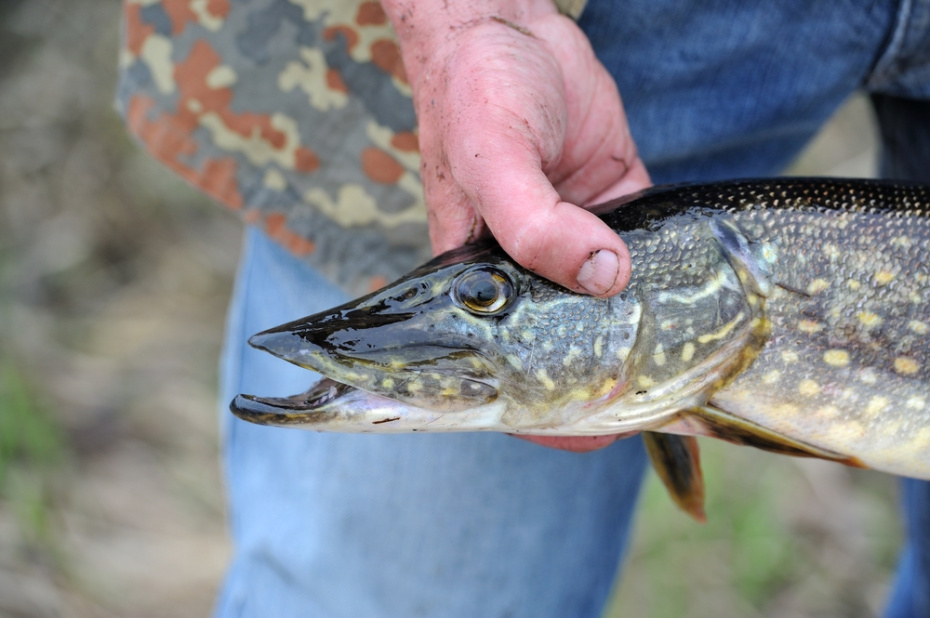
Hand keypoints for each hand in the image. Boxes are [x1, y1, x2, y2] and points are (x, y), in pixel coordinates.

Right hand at [382, 1, 649, 450]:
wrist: (505, 25)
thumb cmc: (475, 94)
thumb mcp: (494, 160)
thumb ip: (537, 223)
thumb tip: (604, 276)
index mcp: (485, 278)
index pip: (509, 364)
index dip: (543, 409)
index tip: (592, 434)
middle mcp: (531, 267)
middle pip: (570, 343)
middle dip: (609, 380)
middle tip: (665, 409)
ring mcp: (577, 235)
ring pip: (614, 302)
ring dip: (647, 331)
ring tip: (694, 371)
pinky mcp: (616, 199)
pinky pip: (647, 247)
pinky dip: (672, 271)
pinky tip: (705, 297)